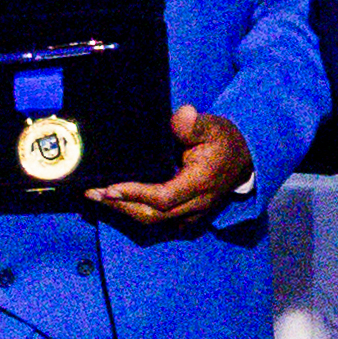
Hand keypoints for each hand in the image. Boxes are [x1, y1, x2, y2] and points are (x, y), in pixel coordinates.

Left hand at [85, 106, 252, 236]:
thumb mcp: (213, 127)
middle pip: (152, 215)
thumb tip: (181, 115)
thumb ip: (194, 124)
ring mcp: (192, 216)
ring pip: (153, 222)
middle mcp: (197, 205)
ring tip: (98, 198)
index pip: (163, 197)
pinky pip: (157, 223)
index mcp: (201, 183)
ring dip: (124, 211)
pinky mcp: (187, 219)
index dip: (135, 194)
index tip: (110, 187)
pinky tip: (117, 202)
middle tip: (93, 193)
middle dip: (120, 206)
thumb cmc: (224, 142)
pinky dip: (135, 213)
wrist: (244, 162)